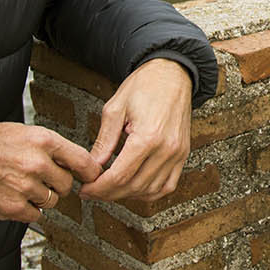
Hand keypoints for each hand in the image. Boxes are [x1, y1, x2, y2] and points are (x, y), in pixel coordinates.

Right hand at [0, 122, 98, 223]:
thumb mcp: (26, 133)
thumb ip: (52, 148)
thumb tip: (79, 164)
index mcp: (43, 141)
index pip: (83, 161)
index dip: (90, 172)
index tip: (91, 177)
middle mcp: (38, 163)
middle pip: (67, 184)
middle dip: (57, 183)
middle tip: (39, 177)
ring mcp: (26, 187)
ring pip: (52, 201)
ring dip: (41, 196)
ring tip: (22, 184)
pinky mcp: (14, 207)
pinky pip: (36, 214)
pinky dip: (27, 208)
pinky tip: (14, 195)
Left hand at [83, 58, 193, 202]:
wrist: (172, 74)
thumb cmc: (145, 85)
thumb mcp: (115, 108)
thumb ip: (104, 140)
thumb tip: (93, 165)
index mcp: (148, 137)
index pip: (120, 176)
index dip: (99, 188)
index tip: (85, 189)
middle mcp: (166, 149)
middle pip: (133, 186)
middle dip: (108, 194)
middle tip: (92, 191)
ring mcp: (178, 154)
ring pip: (150, 191)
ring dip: (128, 195)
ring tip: (110, 189)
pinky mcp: (183, 154)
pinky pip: (168, 186)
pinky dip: (149, 192)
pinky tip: (134, 187)